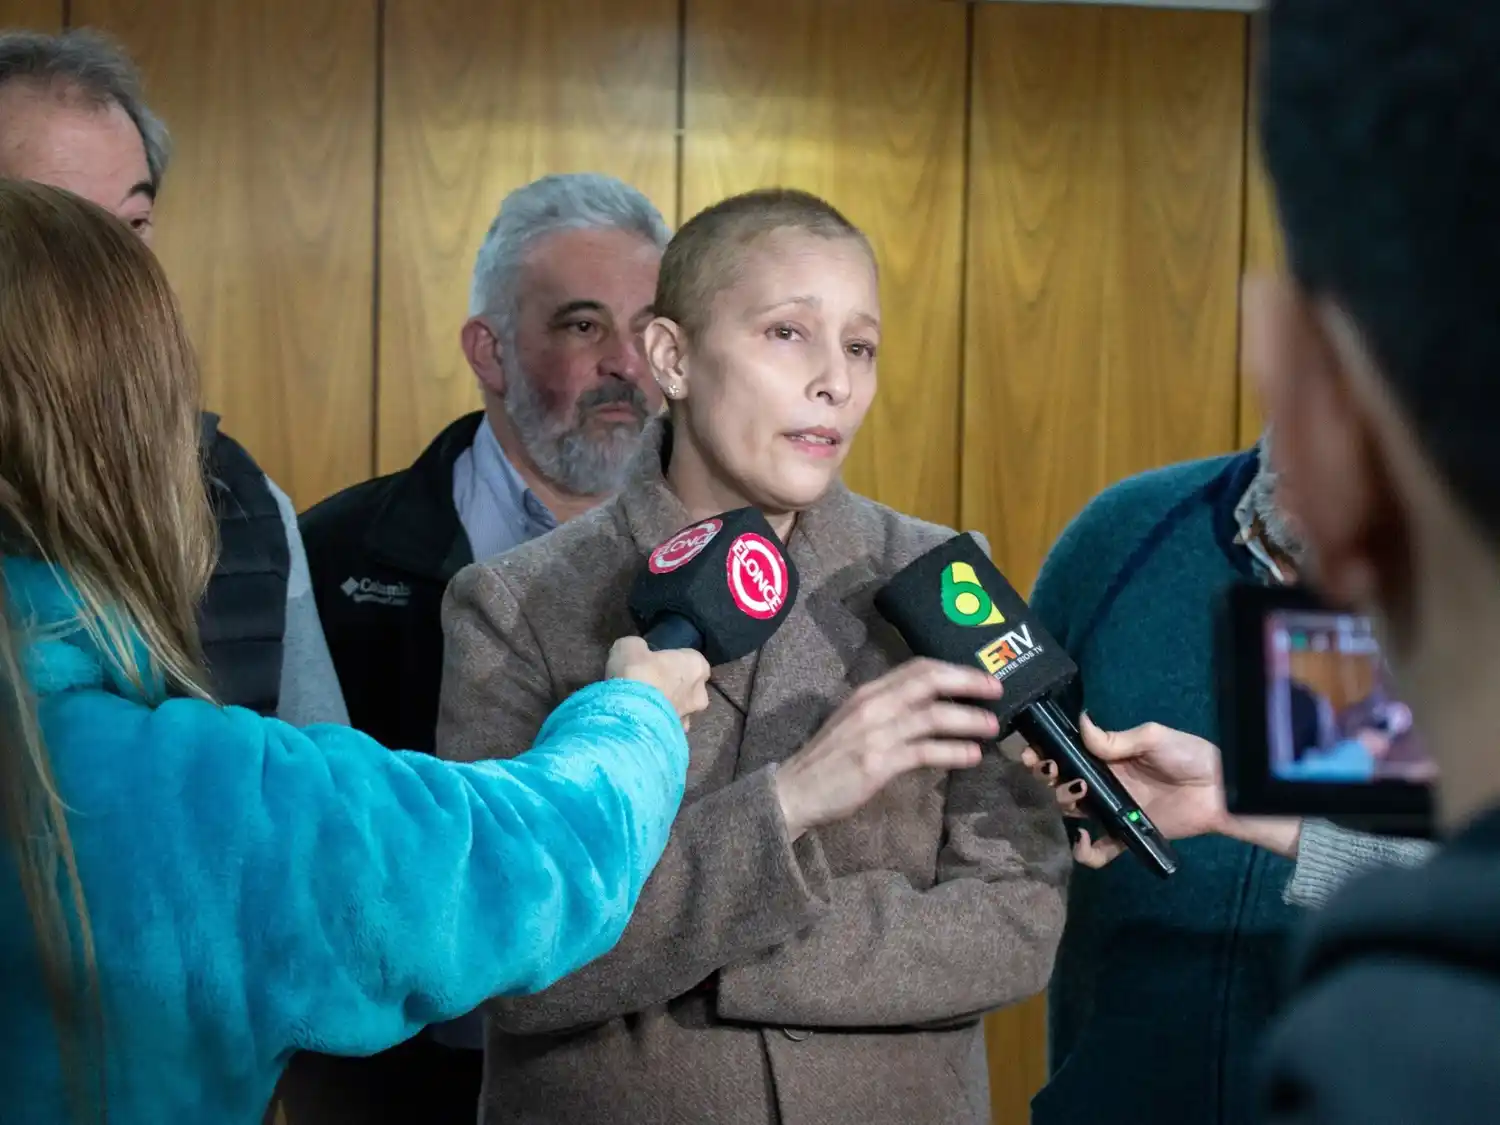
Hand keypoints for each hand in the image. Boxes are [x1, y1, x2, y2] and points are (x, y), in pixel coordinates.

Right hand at [605, 637, 710, 725]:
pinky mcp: (676, 737)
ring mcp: (690, 717)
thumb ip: (639, 648)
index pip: (693, 660)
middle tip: (652, 685)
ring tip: (644, 706)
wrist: (630, 714)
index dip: (676, 662)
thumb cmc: (638, 673)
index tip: (659, 664)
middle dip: (676, 687)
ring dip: (668, 708)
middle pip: (691, 688)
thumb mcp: (630, 646)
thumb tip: (637, 652)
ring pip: (682, 710)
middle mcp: (700, 693)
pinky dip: (658, 724)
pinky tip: (642, 721)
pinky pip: (668, 727)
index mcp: (696, 665)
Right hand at [773, 658, 1002, 840]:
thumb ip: (889, 710)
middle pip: (928, 681)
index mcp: (868, 692)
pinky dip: (952, 752)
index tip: (981, 676)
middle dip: (968, 683)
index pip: (917, 668)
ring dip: (967, 720)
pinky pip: (924, 752)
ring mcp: (874, 733)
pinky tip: (971, 756)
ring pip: (932, 716)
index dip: (954, 669)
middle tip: (997, 690)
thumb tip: (932, 709)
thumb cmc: (829, 760)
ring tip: (991, 726)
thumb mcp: (857, 722)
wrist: (794, 790)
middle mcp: (872, 705)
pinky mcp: (877, 762)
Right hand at [1021, 715, 1299, 865]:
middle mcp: (1103, 783)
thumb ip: (1115, 738)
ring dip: (1062, 807)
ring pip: (1072, 813)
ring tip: (1072, 797)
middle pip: (1061, 783)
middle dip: (1047, 779)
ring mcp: (1113, 811)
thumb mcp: (1152, 737)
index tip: (1032, 753)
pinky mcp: (1125, 835)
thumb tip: (1079, 722)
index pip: (1066, 754)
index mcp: (1107, 757)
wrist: (1221, 791)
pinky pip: (1099, 851)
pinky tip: (1083, 839)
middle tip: (1048, 774)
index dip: (1045, 753)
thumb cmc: (1189, 756)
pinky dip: (1085, 852)